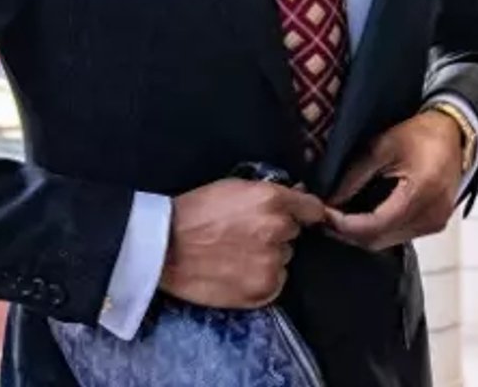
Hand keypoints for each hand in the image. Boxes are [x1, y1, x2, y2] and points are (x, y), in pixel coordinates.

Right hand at [159, 179, 323, 308]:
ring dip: (269, 256)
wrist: (164, 248)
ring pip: (284, 258)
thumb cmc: (196, 212)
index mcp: (273, 200)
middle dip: (278, 233)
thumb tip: (297, 196)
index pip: (313, 208)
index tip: (301, 217)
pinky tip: (238, 272)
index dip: (305, 212)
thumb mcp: (236, 187)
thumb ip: (270, 193)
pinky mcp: (262, 289)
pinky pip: (276, 282)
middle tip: (248, 235)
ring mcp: (271, 262)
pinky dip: (262, 279)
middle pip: (294, 234)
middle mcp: (278, 229)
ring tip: (237, 254)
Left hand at [324, 111, 463, 250]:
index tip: (323, 214)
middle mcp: (431, 215)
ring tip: (342, 217)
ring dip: (364, 234)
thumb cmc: (421, 134)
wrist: (454, 133)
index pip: (374, 225)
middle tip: (327, 217)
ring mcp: (436, 223)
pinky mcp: (436, 224)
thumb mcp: (384, 145)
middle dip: (349, 232)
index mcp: (421, 193)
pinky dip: (380, 230)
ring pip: (389, 242)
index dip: (344, 224)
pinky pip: (401, 236)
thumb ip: (356, 175)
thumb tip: (331, 199)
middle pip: (380, 240)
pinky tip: (366, 217)